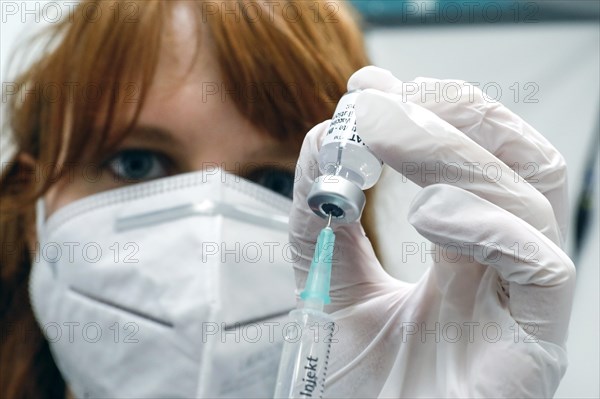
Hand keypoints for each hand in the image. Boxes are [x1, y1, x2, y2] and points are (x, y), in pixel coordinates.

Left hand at [289, 66, 575, 396]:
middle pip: (513, 160)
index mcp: (463, 249)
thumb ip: (325, 221)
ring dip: (453, 152)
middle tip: (381, 99)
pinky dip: (485, 223)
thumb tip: (324, 142)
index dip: (431, 111)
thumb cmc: (363, 386)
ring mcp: (522, 302)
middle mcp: (500, 266)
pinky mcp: (534, 344)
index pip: (474, 157)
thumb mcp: (332, 288)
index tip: (371, 87)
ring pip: (528, 196)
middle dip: (450, 114)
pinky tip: (428, 214)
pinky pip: (541, 264)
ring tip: (388, 141)